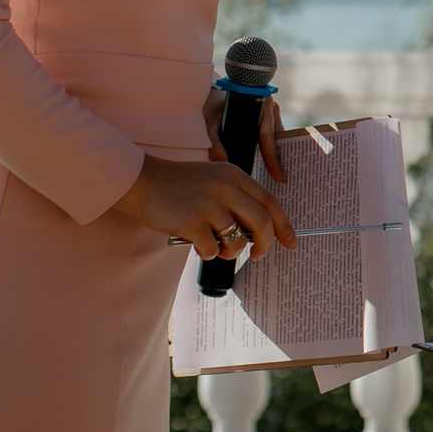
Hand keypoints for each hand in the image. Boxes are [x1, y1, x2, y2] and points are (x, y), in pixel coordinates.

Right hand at [112, 154, 295, 258]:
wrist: (140, 181)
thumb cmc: (177, 186)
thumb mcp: (212, 179)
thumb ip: (235, 198)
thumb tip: (258, 233)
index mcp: (234, 175)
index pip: (270, 202)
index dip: (284, 226)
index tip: (292, 244)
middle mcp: (225, 187)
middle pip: (262, 223)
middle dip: (265, 246)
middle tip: (259, 256)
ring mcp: (208, 204)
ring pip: (238, 240)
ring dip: (231, 252)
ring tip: (218, 247)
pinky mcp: (191, 222)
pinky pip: (212, 250)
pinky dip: (208, 253)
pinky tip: (197, 245)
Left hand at [201, 90, 287, 181]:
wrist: (214, 94)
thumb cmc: (214, 106)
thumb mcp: (211, 124)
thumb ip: (215, 144)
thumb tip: (222, 163)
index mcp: (261, 107)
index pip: (269, 138)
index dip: (274, 160)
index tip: (279, 177)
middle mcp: (270, 109)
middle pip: (278, 141)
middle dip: (279, 162)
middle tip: (281, 183)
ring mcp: (272, 114)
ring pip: (278, 140)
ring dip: (277, 157)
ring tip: (276, 180)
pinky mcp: (269, 119)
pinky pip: (273, 138)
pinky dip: (271, 152)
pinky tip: (267, 168)